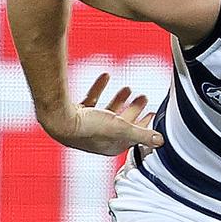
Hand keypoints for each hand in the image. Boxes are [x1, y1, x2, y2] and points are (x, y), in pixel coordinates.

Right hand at [42, 73, 163, 155]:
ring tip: (128, 88)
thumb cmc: (89, 128)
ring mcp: (87, 127)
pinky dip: (99, 88)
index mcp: (112, 145)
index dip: (144, 125)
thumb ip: (143, 134)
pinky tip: (105, 75)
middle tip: (143, 97)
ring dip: (118, 100)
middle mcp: (99, 138)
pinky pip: (91, 100)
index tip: (153, 114)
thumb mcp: (123, 130)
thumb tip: (161, 141)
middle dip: (133, 110)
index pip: (133, 137)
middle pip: (121, 124)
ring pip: (107, 112)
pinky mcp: (76, 115)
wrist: (58, 120)